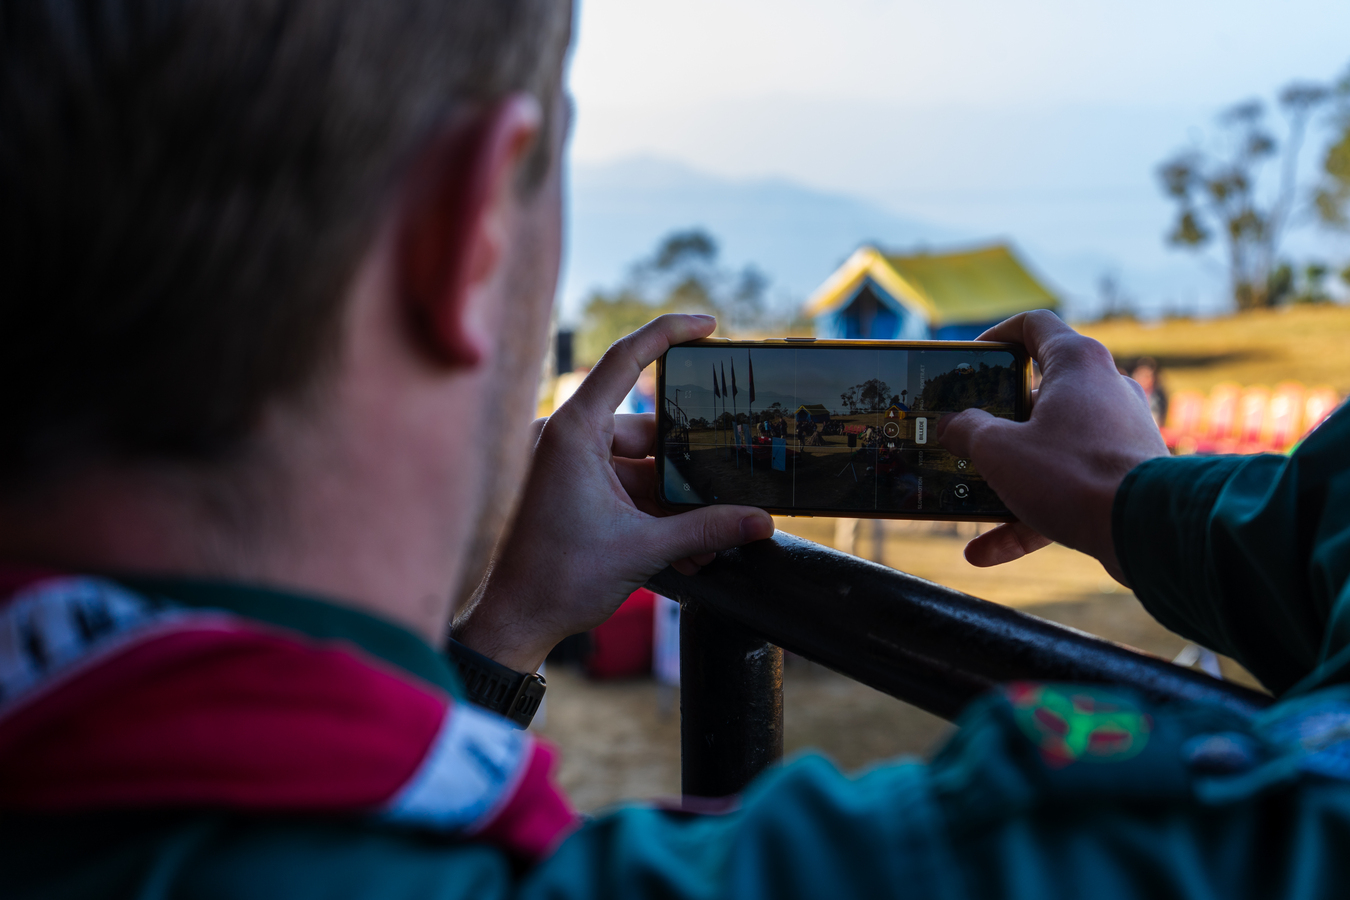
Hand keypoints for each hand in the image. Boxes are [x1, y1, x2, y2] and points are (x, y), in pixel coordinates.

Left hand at [453, 314, 774, 672]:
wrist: (516, 622)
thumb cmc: (558, 579)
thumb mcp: (644, 549)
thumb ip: (707, 529)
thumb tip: (761, 521)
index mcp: (574, 432)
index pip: (625, 360)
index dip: (669, 334)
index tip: (709, 325)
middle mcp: (570, 439)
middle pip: (649, 431)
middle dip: (691, 469)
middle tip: (732, 486)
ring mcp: (571, 466)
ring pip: (644, 467)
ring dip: (679, 503)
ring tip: (713, 539)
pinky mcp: (576, 492)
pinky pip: (629, 489)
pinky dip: (659, 514)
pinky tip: (691, 550)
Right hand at [935, 310, 1166, 583]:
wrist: (1146, 529)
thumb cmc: (1074, 474)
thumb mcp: (999, 449)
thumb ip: (967, 430)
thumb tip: (951, 426)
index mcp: (1076, 364)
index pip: (1034, 326)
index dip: (997, 336)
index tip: (973, 359)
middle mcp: (1104, 390)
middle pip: (1039, 394)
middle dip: (997, 422)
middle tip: (965, 436)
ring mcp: (1117, 434)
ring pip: (1050, 450)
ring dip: (1007, 478)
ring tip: (970, 501)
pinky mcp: (1123, 476)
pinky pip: (1066, 490)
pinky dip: (1028, 516)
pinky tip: (985, 551)